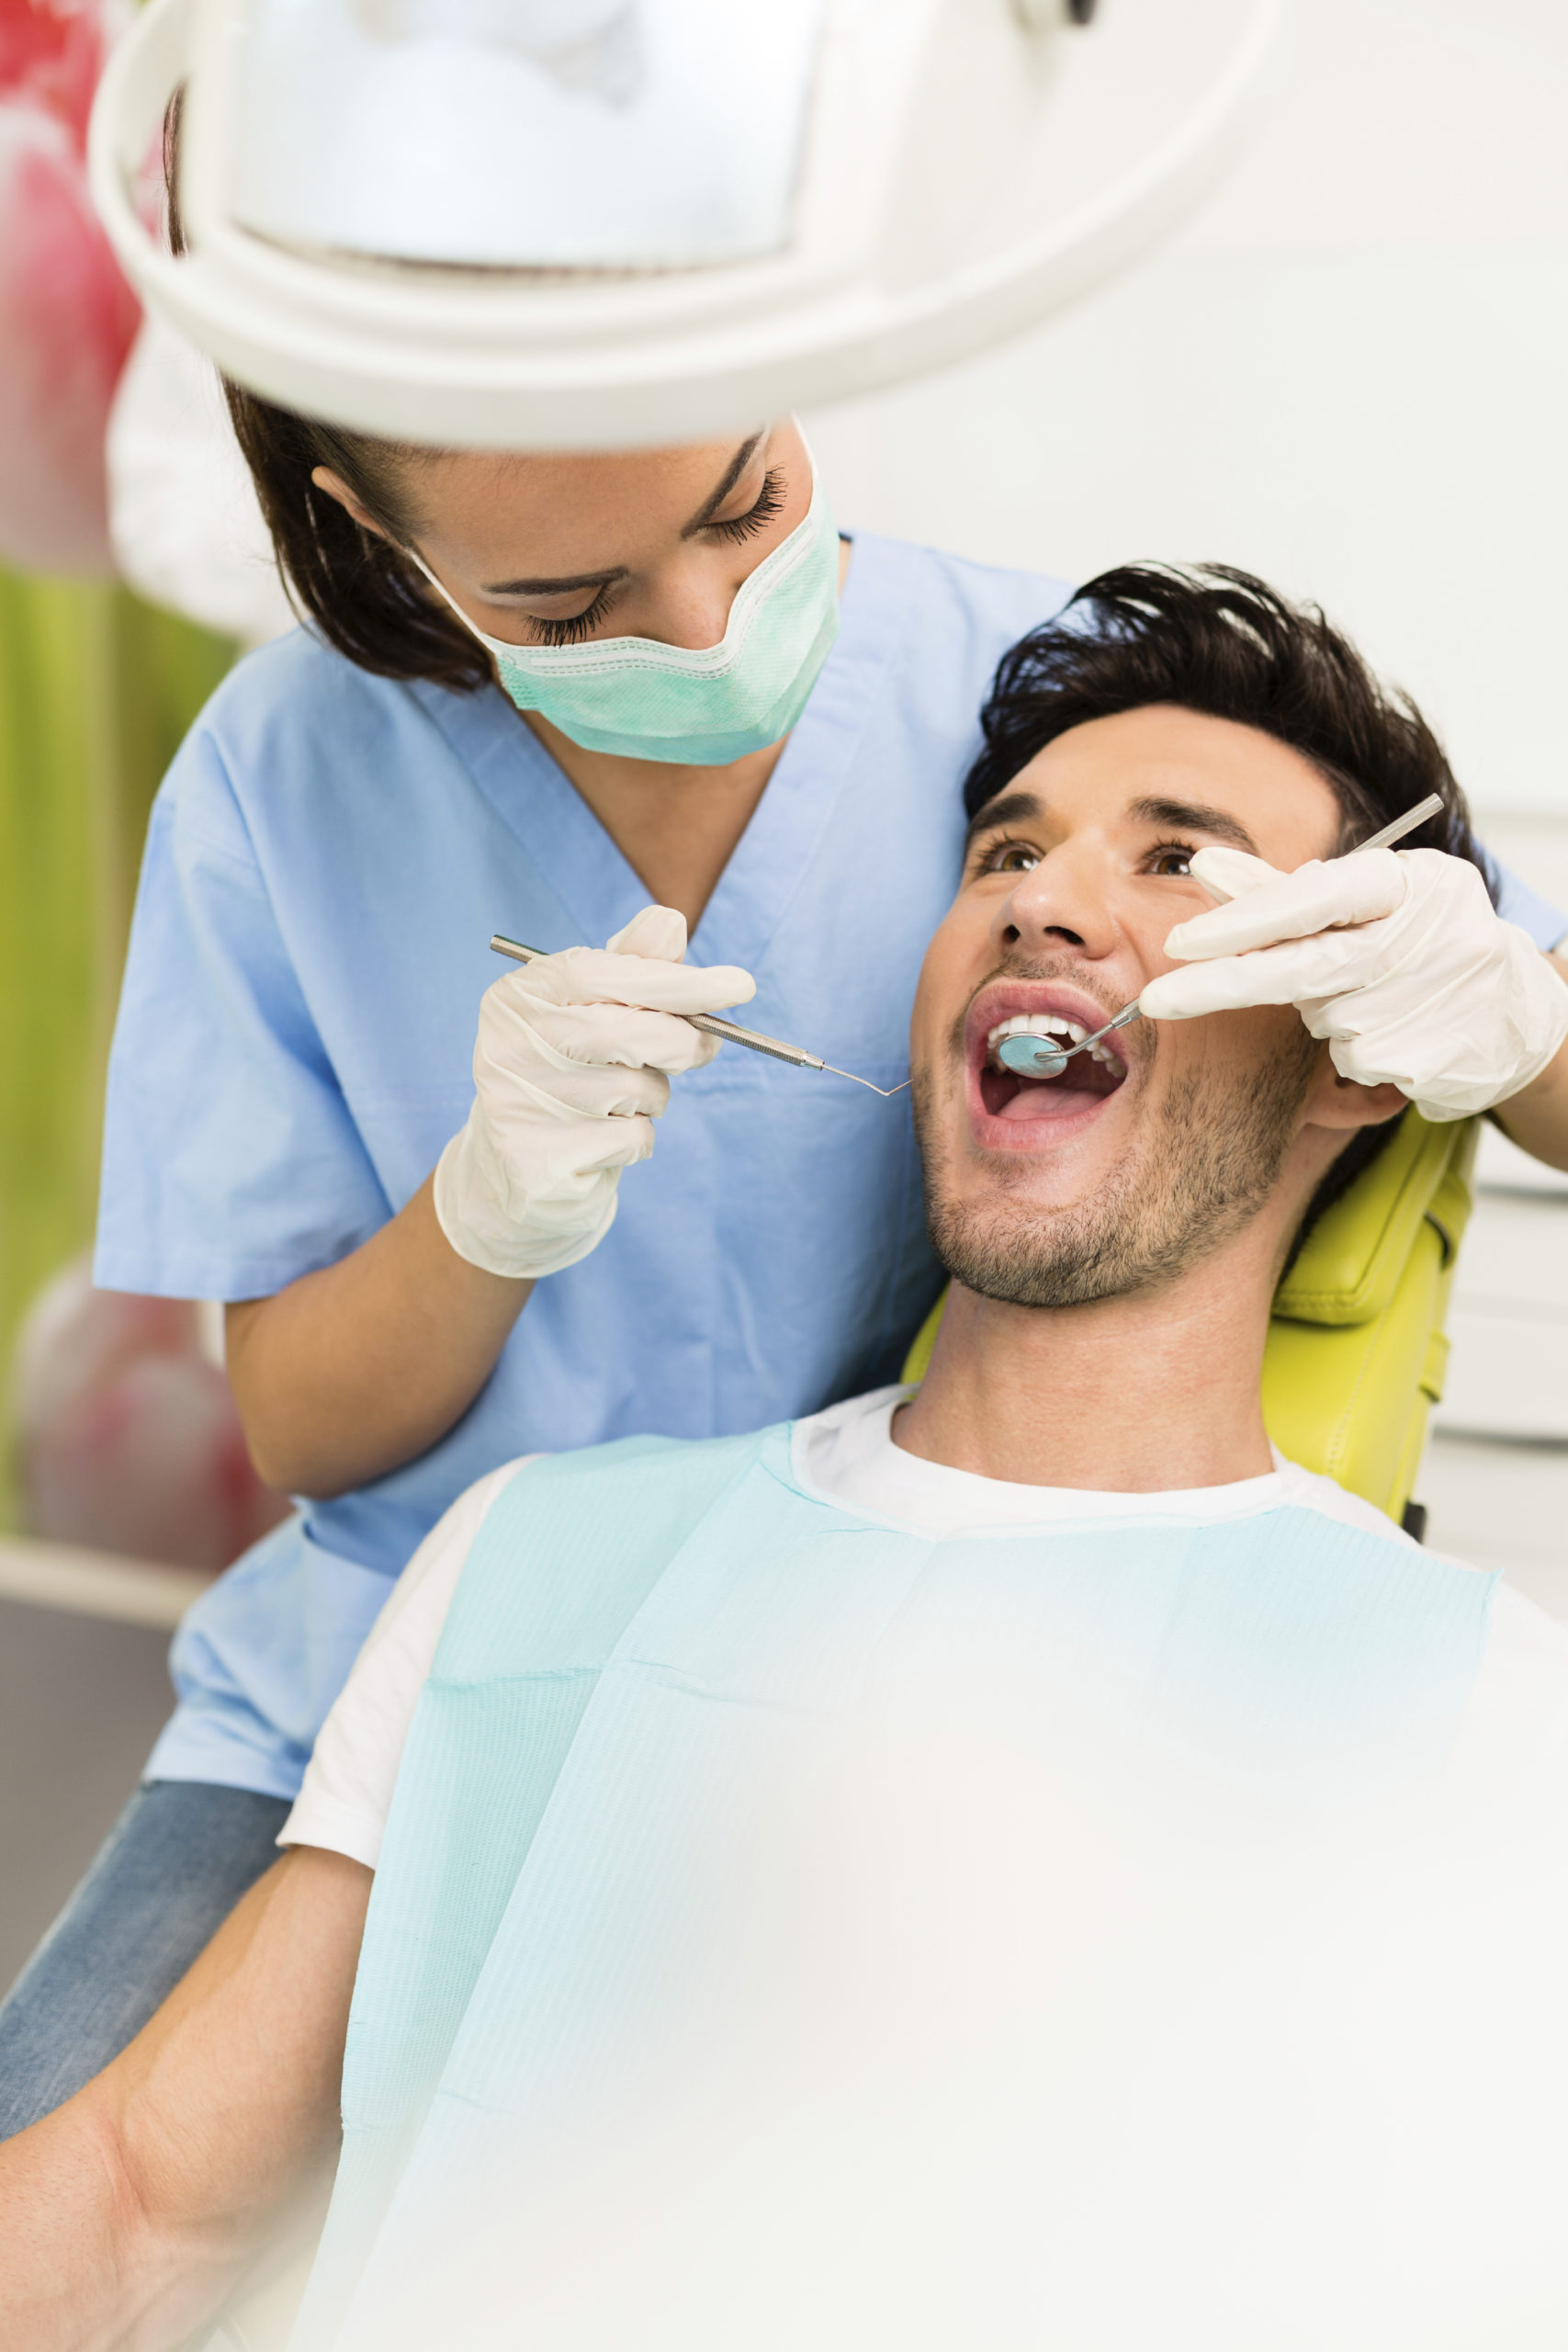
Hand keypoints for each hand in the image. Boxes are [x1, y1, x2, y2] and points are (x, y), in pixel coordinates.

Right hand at [435, 906, 754, 1276]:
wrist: (524, 1172)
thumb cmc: (574, 1076)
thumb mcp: (598, 1014)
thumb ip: (633, 966)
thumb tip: (669, 921)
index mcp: (519, 996)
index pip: (599, 973)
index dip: (676, 980)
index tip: (741, 985)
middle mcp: (507, 1046)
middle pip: (622, 1031)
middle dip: (681, 1041)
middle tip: (706, 1048)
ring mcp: (517, 1106)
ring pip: (633, 1087)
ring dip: (653, 1096)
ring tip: (622, 1102)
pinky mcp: (539, 1162)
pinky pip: (631, 1139)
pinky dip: (637, 1138)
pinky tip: (604, 1141)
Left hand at [1137, 845, 1567, 1120]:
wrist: (1514, 1011)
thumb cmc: (1423, 938)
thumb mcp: (1369, 897)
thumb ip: (1282, 889)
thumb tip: (1202, 864)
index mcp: (1406, 884)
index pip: (1314, 898)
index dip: (1245, 920)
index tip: (1180, 943)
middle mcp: (1421, 938)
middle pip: (1304, 968)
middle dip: (1223, 985)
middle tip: (1155, 1000)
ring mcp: (1427, 1003)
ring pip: (1322, 1018)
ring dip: (1326, 1012)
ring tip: (1378, 996)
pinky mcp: (1427, 1061)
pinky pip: (1351, 1058)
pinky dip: (1355, 1049)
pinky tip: (1397, 1031)